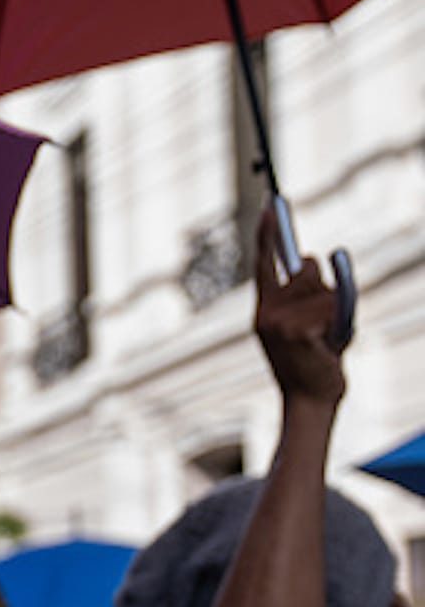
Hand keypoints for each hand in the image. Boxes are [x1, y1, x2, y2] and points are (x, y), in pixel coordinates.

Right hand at [252, 208, 343, 408]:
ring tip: (327, 336)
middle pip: (305, 269)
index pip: (264, 265)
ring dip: (335, 305)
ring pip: (323, 287)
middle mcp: (267, 313)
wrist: (309, 400)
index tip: (270, 207)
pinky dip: (342, 312)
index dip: (267, 235)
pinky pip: (334, 304)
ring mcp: (281, 321)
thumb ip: (305, 295)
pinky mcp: (299, 329)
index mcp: (264, 311)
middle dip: (322, 281)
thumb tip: (315, 259)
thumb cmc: (312, 362)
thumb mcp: (304, 325)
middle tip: (324, 314)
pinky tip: (331, 325)